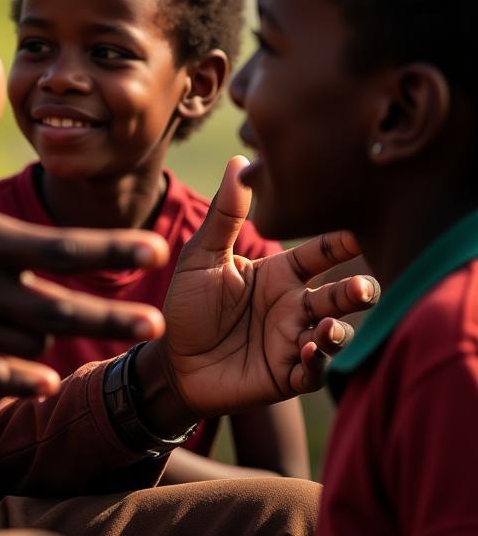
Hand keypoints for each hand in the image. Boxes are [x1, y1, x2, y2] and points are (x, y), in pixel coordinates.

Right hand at [0, 53, 170, 395]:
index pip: (56, 247)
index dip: (106, 246)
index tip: (153, 247)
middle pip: (56, 308)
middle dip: (108, 317)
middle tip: (158, 323)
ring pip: (34, 339)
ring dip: (62, 333)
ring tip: (87, 321)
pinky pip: (1, 376)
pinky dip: (24, 379)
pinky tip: (49, 380)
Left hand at [137, 156, 378, 428]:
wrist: (171, 361)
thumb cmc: (188, 303)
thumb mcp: (202, 256)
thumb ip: (225, 214)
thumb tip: (239, 160)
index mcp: (278, 272)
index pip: (319, 253)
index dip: (340, 243)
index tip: (359, 230)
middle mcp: (294, 304)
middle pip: (339, 294)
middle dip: (358, 290)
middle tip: (364, 288)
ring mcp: (294, 340)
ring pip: (334, 333)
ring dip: (338, 330)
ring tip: (326, 327)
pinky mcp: (287, 374)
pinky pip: (315, 371)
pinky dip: (317, 362)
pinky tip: (307, 352)